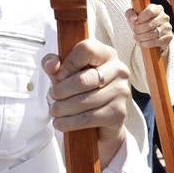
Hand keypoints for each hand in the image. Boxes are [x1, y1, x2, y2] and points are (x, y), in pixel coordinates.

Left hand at [43, 39, 129, 163]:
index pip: (86, 50)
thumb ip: (54, 63)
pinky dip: (70, 122)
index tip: (58, 76)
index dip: (68, 63)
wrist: (101, 119)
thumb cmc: (82, 88)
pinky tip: (61, 123)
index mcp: (106, 53)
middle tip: (52, 96)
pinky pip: (89, 118)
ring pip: (85, 101)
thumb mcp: (65, 72)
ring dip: (63, 108)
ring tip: (54, 111)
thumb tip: (51, 65)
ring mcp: (121, 91)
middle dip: (61, 91)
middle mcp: (118, 70)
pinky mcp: (118, 113)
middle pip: (83, 79)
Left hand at [126, 3, 172, 51]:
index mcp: (157, 9)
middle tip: (134, 31)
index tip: (136, 22)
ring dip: (142, 37)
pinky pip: (157, 42)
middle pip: (151, 24)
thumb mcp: (133, 16)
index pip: (150, 11)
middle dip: (139, 29)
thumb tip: (133, 19)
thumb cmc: (141, 23)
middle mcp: (164, 17)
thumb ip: (130, 14)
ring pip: (154, 34)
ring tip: (136, 37)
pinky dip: (147, 43)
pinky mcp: (168, 37)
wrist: (151, 35)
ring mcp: (167, 27)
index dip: (141, 18)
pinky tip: (142, 42)